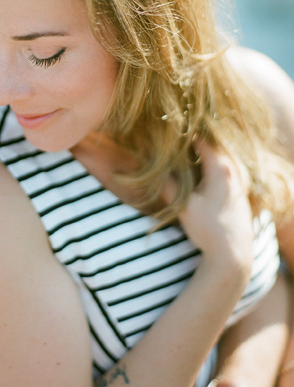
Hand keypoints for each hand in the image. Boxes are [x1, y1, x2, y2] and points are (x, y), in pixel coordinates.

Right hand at [171, 141, 253, 276]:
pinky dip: (209, 170)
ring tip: (183, 158)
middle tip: (173, 142)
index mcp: (221, 170)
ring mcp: (239, 185)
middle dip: (193, 145)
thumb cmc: (209, 228)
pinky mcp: (239, 196)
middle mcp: (234, 173)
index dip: (185, 135)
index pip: (203, 141)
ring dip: (202, 158)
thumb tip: (148, 170)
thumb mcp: (183, 206)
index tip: (169, 131)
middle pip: (213, 149)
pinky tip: (197, 177)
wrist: (234, 255)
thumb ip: (167, 185)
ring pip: (219, 162)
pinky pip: (224, 173)